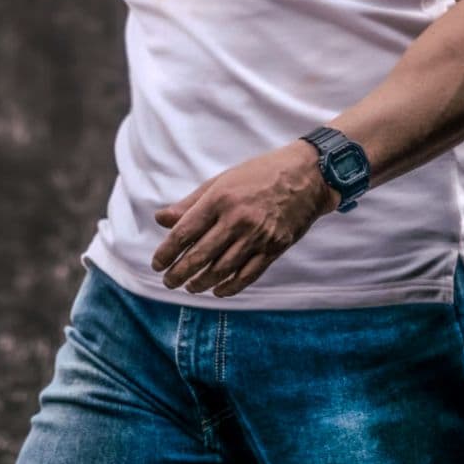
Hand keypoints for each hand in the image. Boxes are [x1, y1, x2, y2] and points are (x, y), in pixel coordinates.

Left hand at [151, 140, 339, 297]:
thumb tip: (161, 219)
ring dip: (201, 283)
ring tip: (190, 287)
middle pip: (199, 256)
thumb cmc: (259, 174)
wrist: (306, 175)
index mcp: (220, 198)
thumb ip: (191, 203)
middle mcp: (238, 218)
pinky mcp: (274, 247)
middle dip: (179, 273)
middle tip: (168, 282)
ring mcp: (258, 235)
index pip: (184, 233)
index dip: (167, 252)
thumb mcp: (222, 181)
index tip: (157, 264)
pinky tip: (218, 290)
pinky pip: (247, 275)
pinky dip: (229, 287)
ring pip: (221, 270)